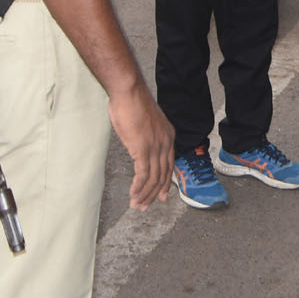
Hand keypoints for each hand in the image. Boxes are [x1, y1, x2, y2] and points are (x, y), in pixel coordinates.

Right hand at [108, 83, 172, 209]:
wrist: (129, 91)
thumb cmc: (132, 102)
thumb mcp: (145, 122)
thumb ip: (146, 137)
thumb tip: (138, 147)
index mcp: (168, 136)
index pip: (170, 165)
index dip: (166, 182)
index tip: (162, 196)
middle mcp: (165, 143)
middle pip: (163, 175)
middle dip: (154, 194)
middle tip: (145, 206)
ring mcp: (155, 147)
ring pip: (154, 178)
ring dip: (144, 194)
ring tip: (136, 205)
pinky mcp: (143, 149)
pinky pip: (143, 175)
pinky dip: (138, 187)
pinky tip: (133, 195)